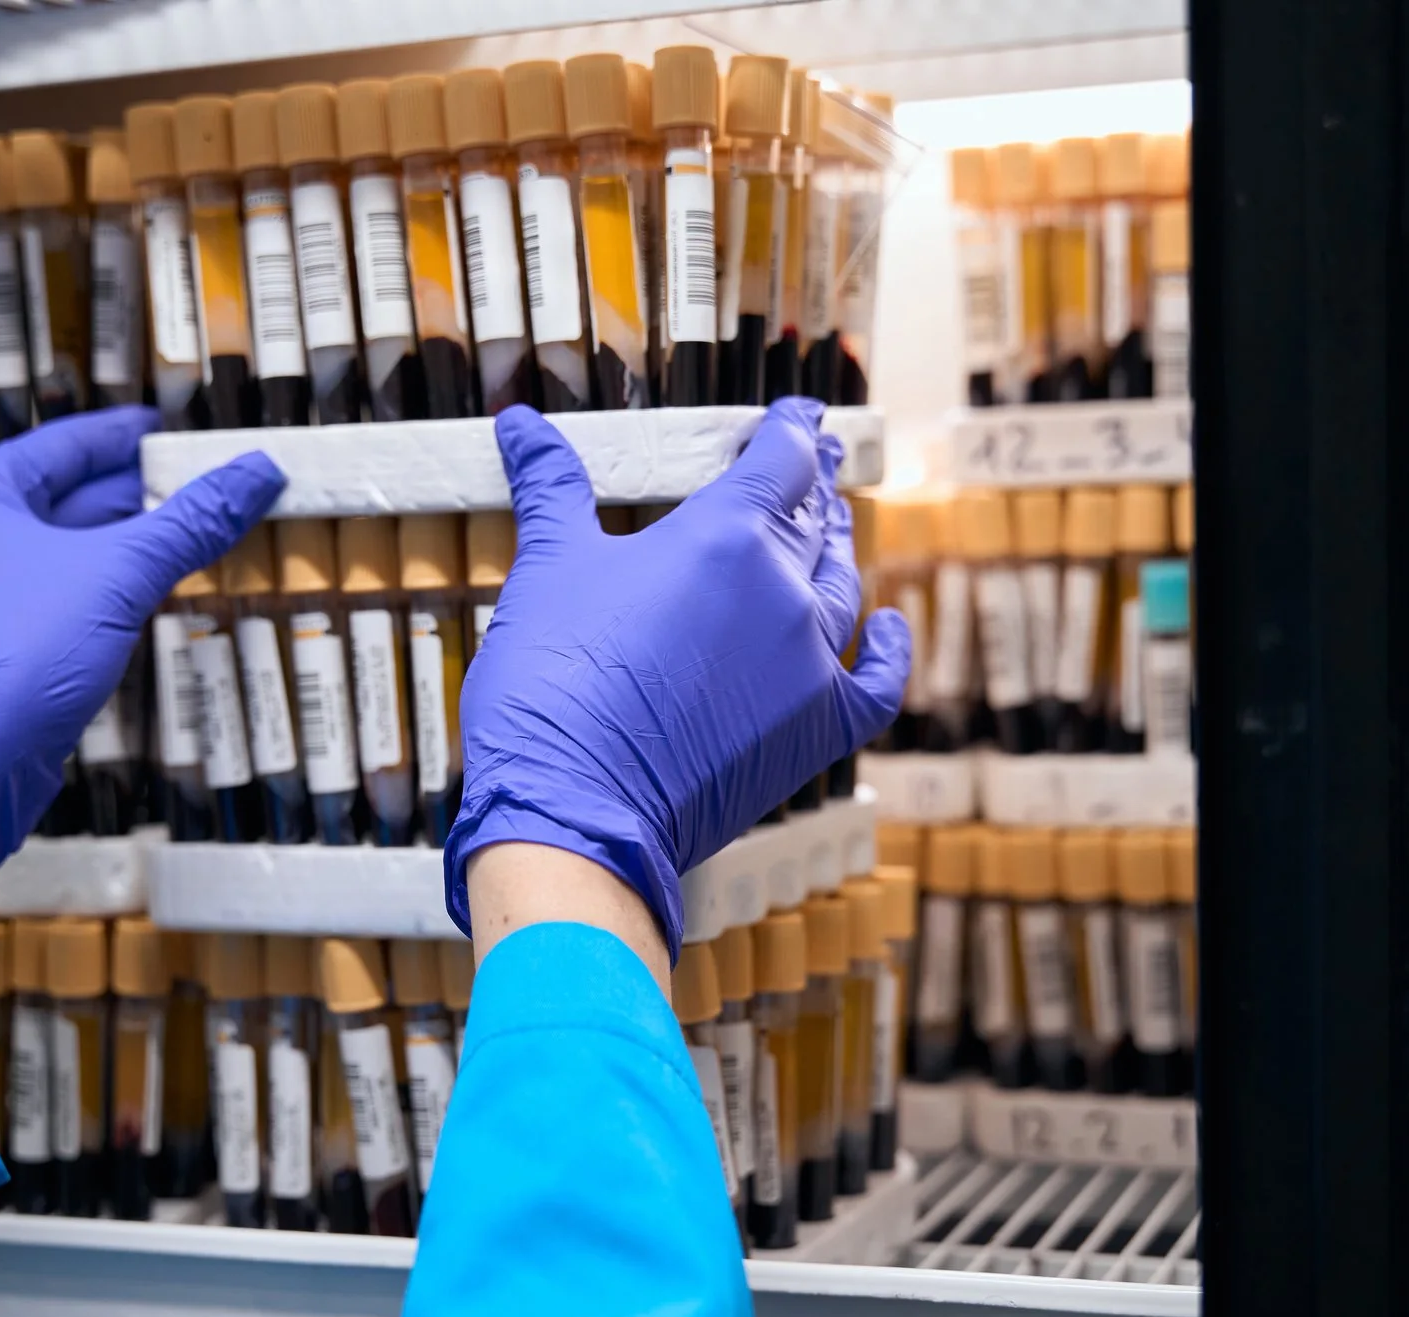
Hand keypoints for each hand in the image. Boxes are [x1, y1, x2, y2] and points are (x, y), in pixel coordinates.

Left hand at [0, 408, 283, 954]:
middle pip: (64, 496)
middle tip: (201, 481)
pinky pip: (60, 599)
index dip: (123, 435)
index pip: (61, 445)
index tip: (169, 429)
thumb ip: (191, 522)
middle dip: (135, 492)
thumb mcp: (119, 575)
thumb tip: (260, 470)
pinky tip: (151, 594)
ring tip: (192, 531)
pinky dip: (107, 589)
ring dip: (126, 544)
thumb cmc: (18, 655)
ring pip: (65, 552)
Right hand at [446, 396, 909, 949]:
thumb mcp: (546, 568)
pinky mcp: (818, 730)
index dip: (792, 429)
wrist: (575, 808)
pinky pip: (876, 681)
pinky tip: (885, 627)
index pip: (780, 458)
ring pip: (844, 587)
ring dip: (838, 552)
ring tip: (831, 529)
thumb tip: (521, 423)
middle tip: (817, 465)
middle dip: (813, 488)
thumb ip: (551, 488)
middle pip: (814, 519)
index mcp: (724, 534)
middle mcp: (783, 590)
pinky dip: (886, 650)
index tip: (799, 416)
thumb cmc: (553, 688)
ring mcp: (808, 662)